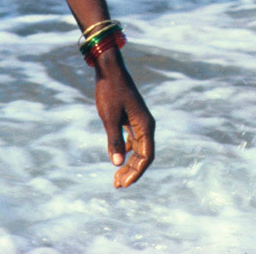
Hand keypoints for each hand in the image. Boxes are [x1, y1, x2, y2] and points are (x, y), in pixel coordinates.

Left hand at [92, 52, 153, 187]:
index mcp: (145, 125)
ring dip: (128, 164)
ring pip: (137, 149)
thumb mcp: (109, 117)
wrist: (108, 70)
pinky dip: (125, 152)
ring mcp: (139, 122)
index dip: (137, 171)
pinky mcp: (130, 119)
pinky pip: (132, 141)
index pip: (146, 155)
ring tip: (116, 179)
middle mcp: (145, 125)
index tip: (124, 183)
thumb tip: (117, 164)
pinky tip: (117, 159)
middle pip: (143, 155)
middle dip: (131, 171)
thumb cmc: (110, 91)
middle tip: (117, 185)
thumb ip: (114, 140)